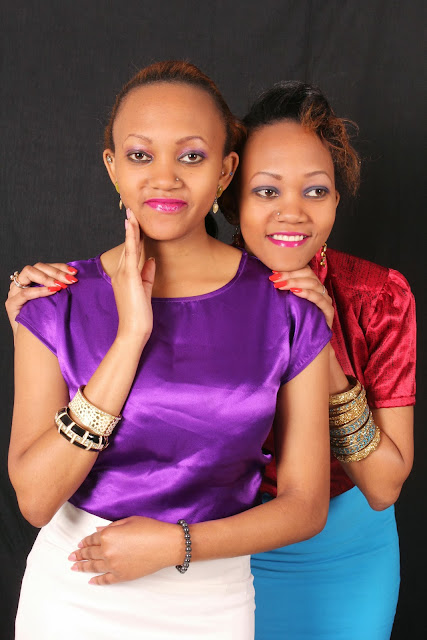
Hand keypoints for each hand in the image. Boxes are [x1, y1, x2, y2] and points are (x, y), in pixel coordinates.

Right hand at [5, 262, 77, 336]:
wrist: (33, 341)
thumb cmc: (46, 321)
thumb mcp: (54, 302)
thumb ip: (60, 289)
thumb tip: (76, 279)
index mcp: (32, 280)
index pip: (45, 266)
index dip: (60, 267)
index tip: (74, 272)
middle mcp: (22, 282)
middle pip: (38, 267)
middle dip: (56, 272)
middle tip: (70, 280)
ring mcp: (15, 292)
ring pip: (28, 273)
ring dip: (47, 278)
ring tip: (61, 286)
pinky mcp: (12, 304)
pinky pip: (25, 293)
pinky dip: (39, 290)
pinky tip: (52, 291)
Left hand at [68, 516, 181, 584]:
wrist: (166, 544)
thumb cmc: (150, 528)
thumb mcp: (129, 521)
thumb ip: (111, 527)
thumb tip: (98, 531)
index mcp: (108, 535)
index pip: (92, 539)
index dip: (84, 541)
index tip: (79, 544)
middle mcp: (107, 551)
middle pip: (90, 553)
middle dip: (79, 555)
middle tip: (72, 557)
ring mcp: (114, 565)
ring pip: (94, 567)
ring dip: (83, 567)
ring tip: (75, 567)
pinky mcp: (122, 576)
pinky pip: (105, 580)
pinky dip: (97, 581)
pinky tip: (91, 580)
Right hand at [111, 209, 155, 344]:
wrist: (133, 331)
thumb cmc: (139, 315)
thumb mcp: (146, 290)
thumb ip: (148, 275)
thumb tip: (151, 260)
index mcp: (125, 277)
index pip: (131, 253)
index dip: (133, 237)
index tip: (135, 222)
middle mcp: (121, 273)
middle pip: (129, 246)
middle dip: (131, 228)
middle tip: (132, 210)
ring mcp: (123, 274)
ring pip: (128, 246)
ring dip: (131, 228)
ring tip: (132, 213)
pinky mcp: (129, 277)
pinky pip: (131, 253)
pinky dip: (132, 238)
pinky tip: (132, 226)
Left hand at [269, 265, 333, 328]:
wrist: (308, 343)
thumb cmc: (296, 322)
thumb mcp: (289, 303)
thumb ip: (284, 291)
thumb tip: (269, 278)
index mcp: (312, 286)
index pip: (304, 270)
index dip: (290, 269)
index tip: (273, 271)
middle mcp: (320, 291)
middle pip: (308, 275)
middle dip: (289, 275)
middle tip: (275, 278)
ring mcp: (326, 300)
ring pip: (313, 284)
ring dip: (295, 282)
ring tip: (282, 285)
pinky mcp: (329, 312)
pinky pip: (320, 300)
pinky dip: (308, 294)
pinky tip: (296, 292)